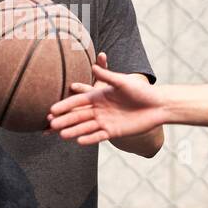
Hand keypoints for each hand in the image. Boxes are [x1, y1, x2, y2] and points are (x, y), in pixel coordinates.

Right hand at [46, 52, 166, 144]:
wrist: (157, 106)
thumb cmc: (141, 91)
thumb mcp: (124, 82)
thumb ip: (109, 76)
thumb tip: (94, 66)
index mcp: (99, 96)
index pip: (78, 102)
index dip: (65, 105)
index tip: (52, 110)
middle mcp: (99, 109)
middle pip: (78, 115)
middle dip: (65, 119)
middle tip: (50, 124)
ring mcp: (105, 121)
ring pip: (86, 127)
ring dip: (73, 130)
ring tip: (61, 135)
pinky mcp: (114, 131)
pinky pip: (98, 136)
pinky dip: (89, 138)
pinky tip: (79, 141)